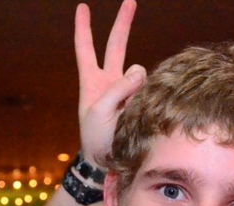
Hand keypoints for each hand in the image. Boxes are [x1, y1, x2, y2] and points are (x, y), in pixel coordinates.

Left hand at [75, 0, 143, 166]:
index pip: (86, 48)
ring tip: (129, 111)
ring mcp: (127, 91)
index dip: (84, 28)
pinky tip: (143, 111)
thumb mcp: (99, 111)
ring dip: (138, 85)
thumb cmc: (95, 137)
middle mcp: (110, 81)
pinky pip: (151, 88)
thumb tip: (140, 69)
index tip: (83, 7)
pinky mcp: (142, 101)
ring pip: (139, 72)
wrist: (105, 162)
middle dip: (123, 23)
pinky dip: (150, 95)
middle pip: (116, 45)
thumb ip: (118, 88)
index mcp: (92, 81)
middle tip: (130, 0)